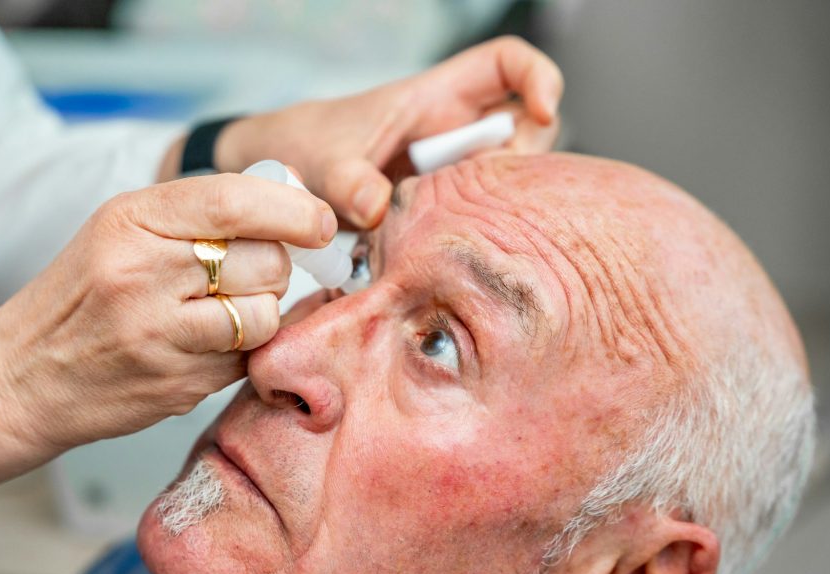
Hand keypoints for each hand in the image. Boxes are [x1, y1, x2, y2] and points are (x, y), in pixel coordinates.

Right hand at [0, 173, 334, 526]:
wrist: (21, 378)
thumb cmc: (81, 297)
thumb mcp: (120, 230)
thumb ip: (197, 214)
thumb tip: (295, 206)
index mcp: (131, 220)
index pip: (236, 202)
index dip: (294, 212)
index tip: (322, 222)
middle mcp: (143, 273)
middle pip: (265, 261)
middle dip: (275, 268)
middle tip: (249, 275)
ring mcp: (160, 334)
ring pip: (265, 315)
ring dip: (263, 314)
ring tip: (225, 314)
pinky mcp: (176, 385)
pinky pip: (246, 360)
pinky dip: (244, 351)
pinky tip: (206, 346)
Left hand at [215, 36, 562, 227]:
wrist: (285, 177)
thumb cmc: (307, 146)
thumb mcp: (323, 162)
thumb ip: (347, 183)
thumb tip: (377, 207)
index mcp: (436, 98)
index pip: (507, 64)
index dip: (539, 76)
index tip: (544, 110)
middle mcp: (454, 132)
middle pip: (527, 131)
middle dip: (524, 164)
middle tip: (491, 197)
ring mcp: (453, 172)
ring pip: (507, 182)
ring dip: (501, 206)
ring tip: (464, 230)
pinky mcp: (444, 208)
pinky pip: (480, 216)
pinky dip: (477, 234)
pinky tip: (451, 252)